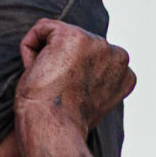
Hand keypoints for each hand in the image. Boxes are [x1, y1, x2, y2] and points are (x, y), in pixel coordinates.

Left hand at [17, 19, 135, 131]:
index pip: (90, 57)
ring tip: (50, 82)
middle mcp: (118, 56)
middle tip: (58, 91)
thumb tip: (77, 62)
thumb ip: (95, 77)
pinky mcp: (72, 35)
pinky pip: (42, 29)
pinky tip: (38, 70)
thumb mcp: (90, 98)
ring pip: (57, 36)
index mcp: (125, 74)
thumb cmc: (64, 120)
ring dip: (45, 57)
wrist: (52, 128)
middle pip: (74, 44)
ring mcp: (97, 44)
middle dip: (60, 63)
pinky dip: (30, 48)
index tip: (70, 97)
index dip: (72, 77)